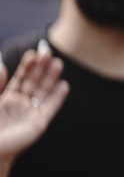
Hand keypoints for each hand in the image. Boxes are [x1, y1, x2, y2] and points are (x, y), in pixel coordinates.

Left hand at [0, 45, 67, 161]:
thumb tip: (1, 65)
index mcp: (7, 99)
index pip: (21, 78)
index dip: (27, 66)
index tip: (34, 53)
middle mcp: (21, 105)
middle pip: (34, 82)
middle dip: (41, 68)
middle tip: (48, 52)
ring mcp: (30, 114)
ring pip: (43, 92)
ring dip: (51, 78)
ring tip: (58, 63)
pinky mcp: (38, 124)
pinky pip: (50, 108)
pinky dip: (58, 97)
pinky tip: (64, 85)